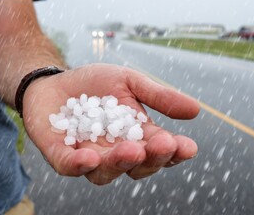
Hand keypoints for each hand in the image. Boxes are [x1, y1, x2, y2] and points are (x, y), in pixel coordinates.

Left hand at [22, 63, 199, 184]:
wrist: (56, 81)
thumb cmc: (96, 84)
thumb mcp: (130, 82)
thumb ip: (158, 97)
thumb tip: (197, 110)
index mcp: (135, 137)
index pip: (158, 150)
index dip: (174, 152)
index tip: (188, 146)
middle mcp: (114, 153)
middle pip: (136, 167)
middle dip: (150, 158)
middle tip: (162, 144)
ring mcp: (87, 156)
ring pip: (105, 173)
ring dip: (119, 163)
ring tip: (130, 149)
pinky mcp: (60, 154)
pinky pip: (69, 166)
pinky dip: (79, 165)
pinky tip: (89, 157)